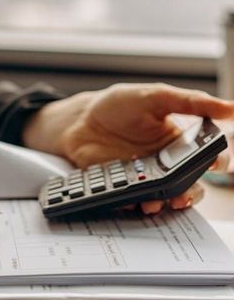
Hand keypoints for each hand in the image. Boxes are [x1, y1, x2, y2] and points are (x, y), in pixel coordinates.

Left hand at [23, 83, 233, 212]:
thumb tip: (230, 108)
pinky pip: (135, 199)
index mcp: (178, 140)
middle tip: (183, 193)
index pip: (207, 155)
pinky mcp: (123, 185)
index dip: (215, 160)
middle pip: (189, 183)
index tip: (213, 163)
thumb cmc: (118, 105)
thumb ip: (189, 102)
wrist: (81, 121)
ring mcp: (144, 175)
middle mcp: (164, 161)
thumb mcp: (155, 97)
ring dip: (164, 202)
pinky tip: (133, 200)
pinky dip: (136, 203)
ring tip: (156, 202)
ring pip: (164, 196)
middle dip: (190, 192)